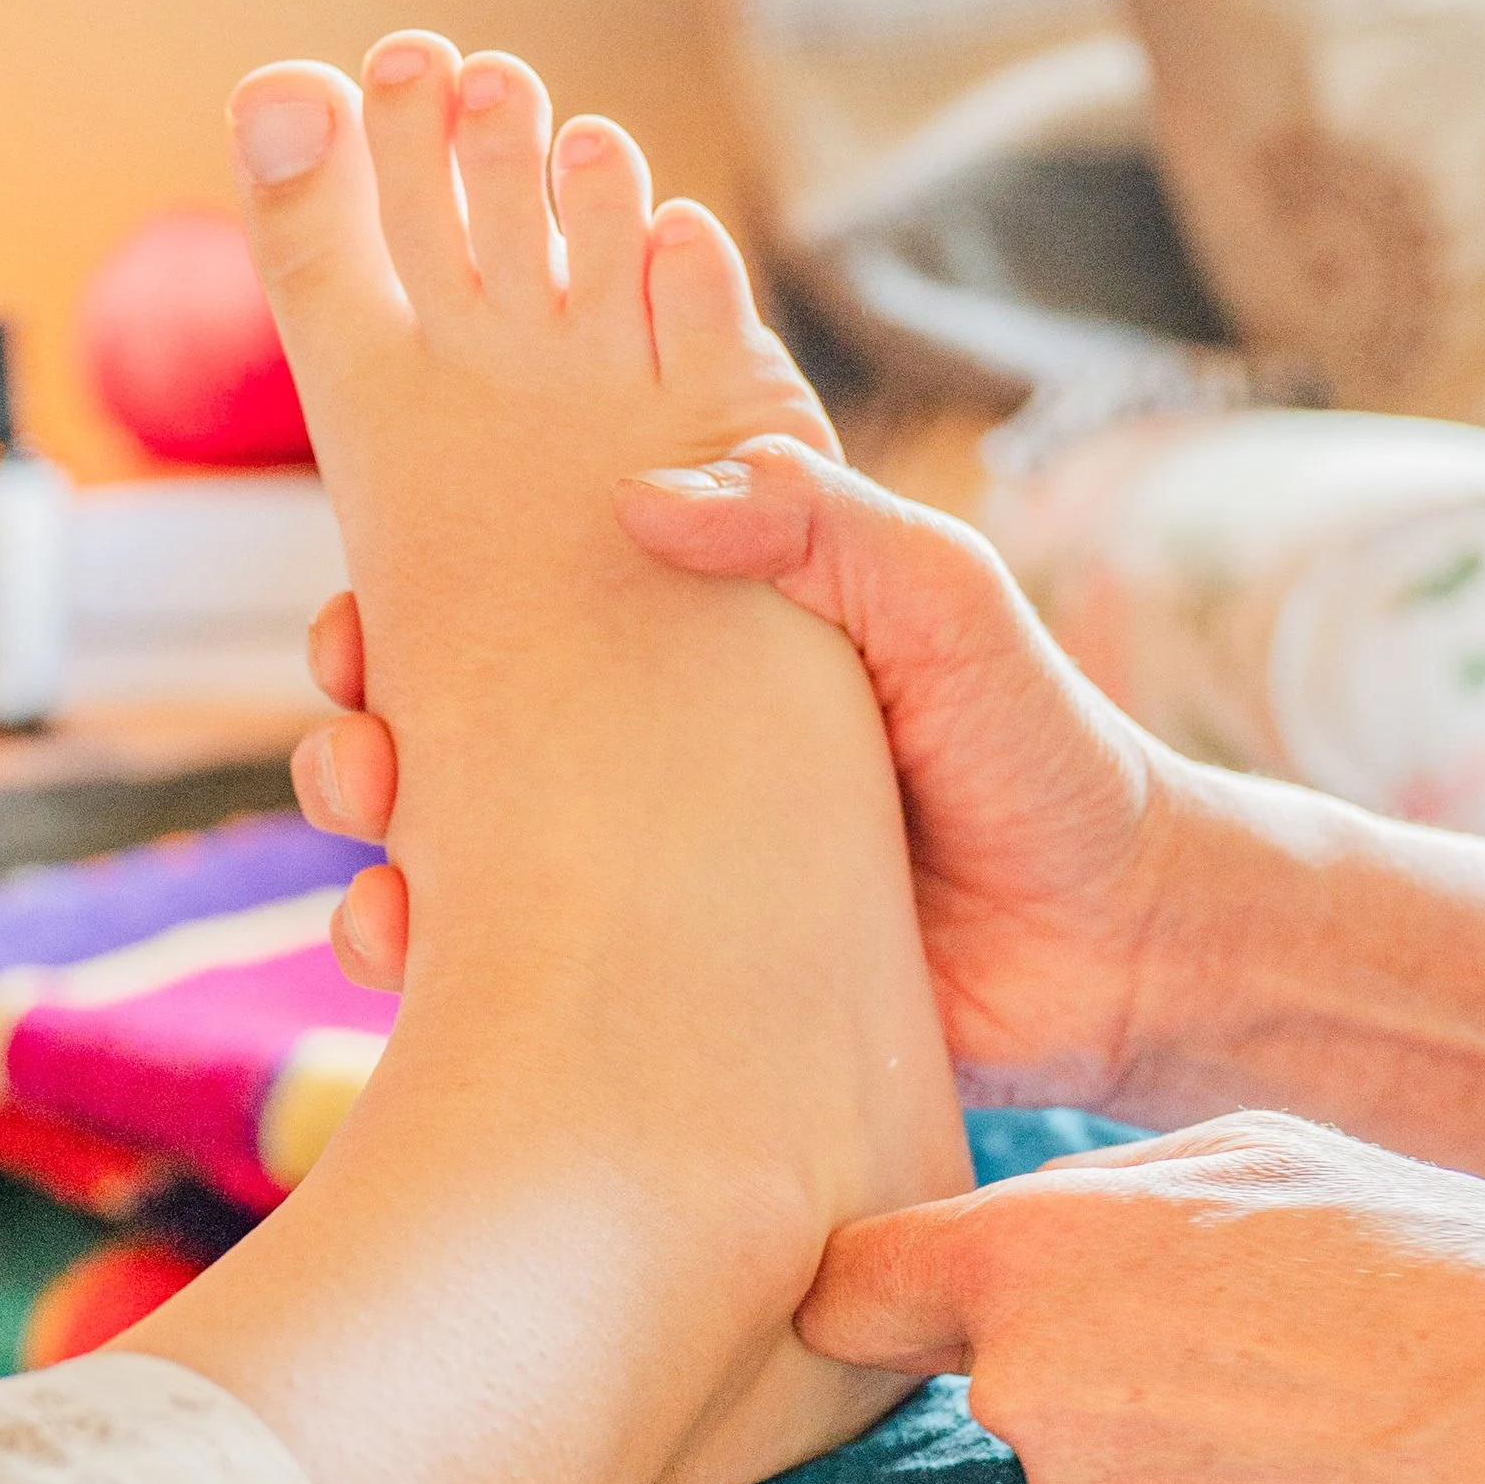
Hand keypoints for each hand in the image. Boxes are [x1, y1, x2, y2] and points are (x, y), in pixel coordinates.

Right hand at [291, 439, 1194, 1109]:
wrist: (1120, 949)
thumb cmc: (1044, 752)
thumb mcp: (945, 598)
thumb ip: (818, 521)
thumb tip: (644, 500)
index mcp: (695, 639)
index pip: (518, 587)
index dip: (416, 586)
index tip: (365, 606)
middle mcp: (644, 748)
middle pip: (448, 717)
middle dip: (365, 721)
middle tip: (364, 746)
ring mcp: (639, 871)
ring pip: (454, 848)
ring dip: (379, 845)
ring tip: (378, 853)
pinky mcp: (651, 983)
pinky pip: (512, 973)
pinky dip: (437, 965)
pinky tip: (408, 959)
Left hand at [795, 1112, 1484, 1483]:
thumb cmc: (1423, 1266)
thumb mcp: (1255, 1154)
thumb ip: (1095, 1195)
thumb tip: (1006, 1235)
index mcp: (1030, 1259)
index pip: (847, 1289)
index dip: (877, 1299)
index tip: (900, 1315)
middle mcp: (1024, 1400)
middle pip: (993, 1390)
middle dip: (1078, 1373)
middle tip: (1231, 1353)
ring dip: (1152, 1467)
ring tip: (1297, 1432)